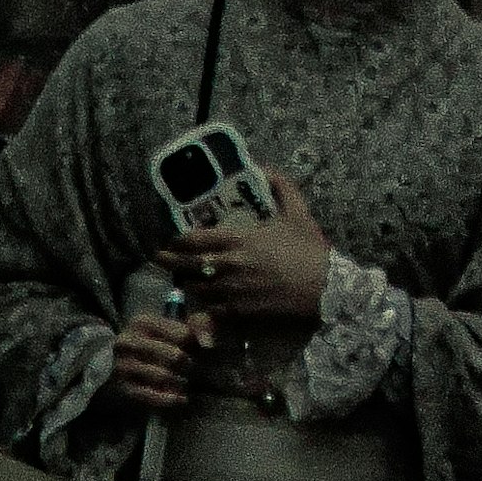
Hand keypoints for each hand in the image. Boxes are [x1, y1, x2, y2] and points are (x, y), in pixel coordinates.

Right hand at [108, 298, 211, 413]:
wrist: (119, 365)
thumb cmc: (156, 342)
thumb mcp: (175, 326)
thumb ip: (199, 324)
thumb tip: (208, 343)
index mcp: (142, 322)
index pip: (182, 334)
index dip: (195, 344)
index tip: (197, 350)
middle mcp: (128, 341)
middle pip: (175, 356)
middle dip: (189, 365)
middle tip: (193, 368)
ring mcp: (123, 366)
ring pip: (164, 376)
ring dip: (181, 381)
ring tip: (186, 381)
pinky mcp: (123, 388)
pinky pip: (152, 396)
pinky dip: (170, 399)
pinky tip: (181, 398)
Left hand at [172, 172, 333, 334]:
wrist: (324, 287)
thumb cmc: (308, 249)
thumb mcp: (297, 212)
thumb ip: (281, 187)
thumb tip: (265, 167)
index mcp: (238, 240)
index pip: (195, 240)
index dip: (175, 240)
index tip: (165, 237)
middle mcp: (228, 266)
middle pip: (187, 265)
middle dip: (168, 261)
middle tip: (157, 257)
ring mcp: (231, 292)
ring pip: (196, 288)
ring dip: (186, 281)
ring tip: (180, 276)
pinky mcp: (239, 313)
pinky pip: (210, 310)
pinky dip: (202, 305)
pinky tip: (199, 301)